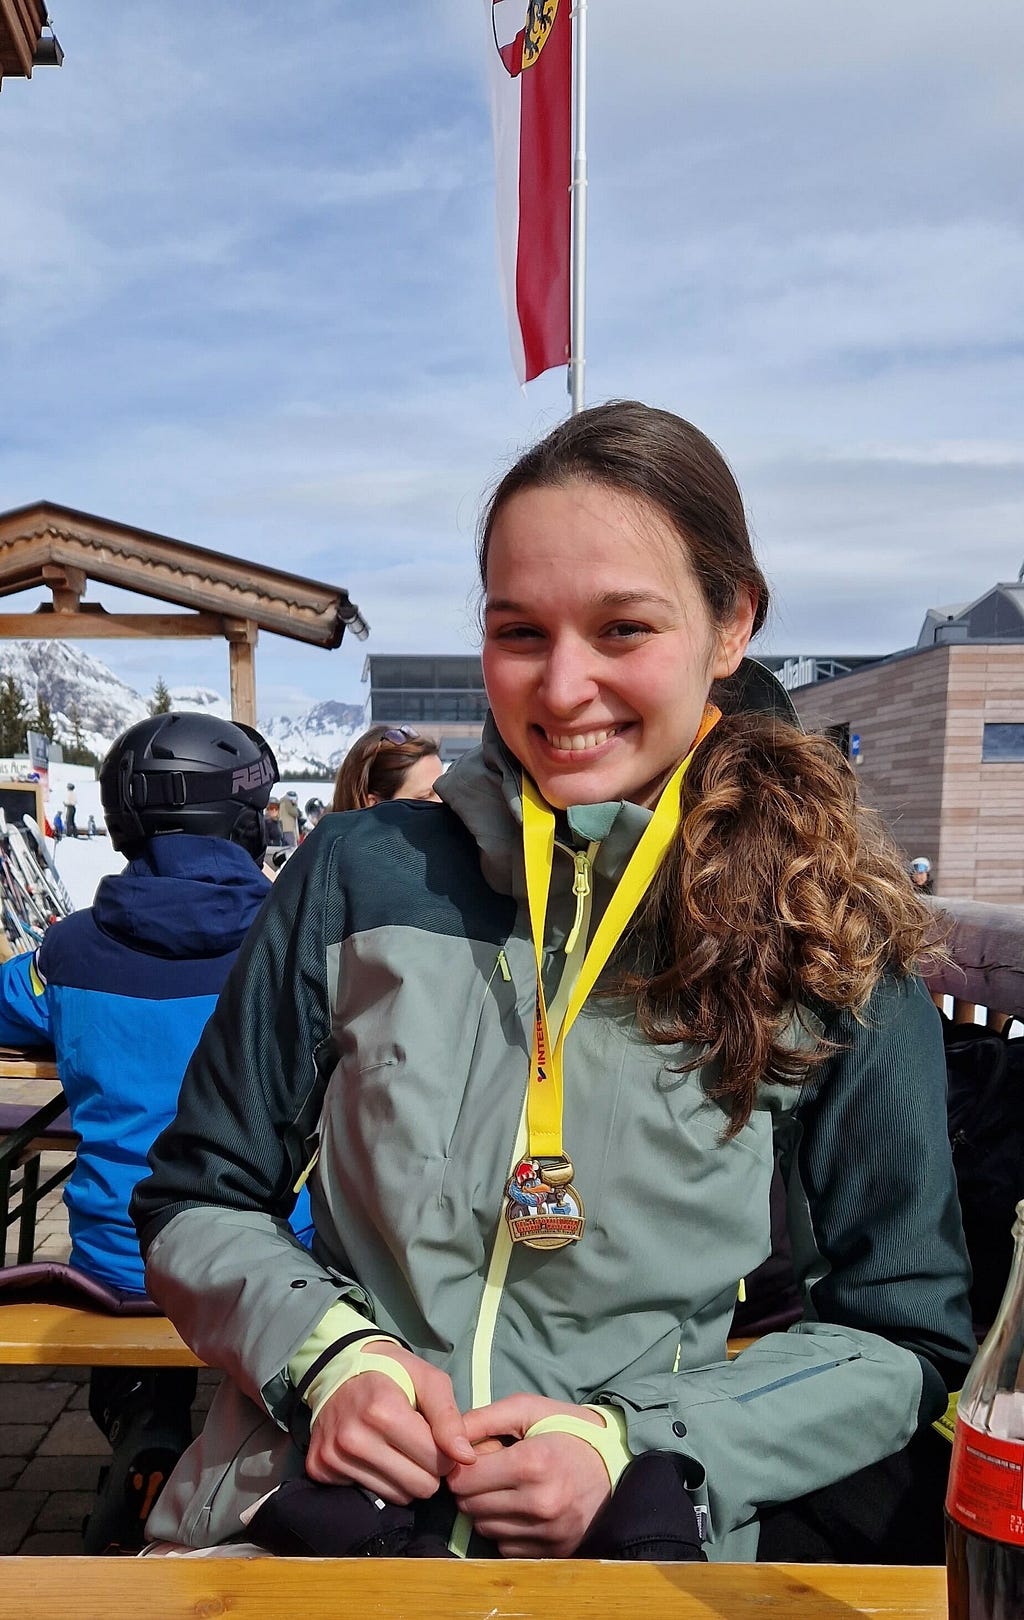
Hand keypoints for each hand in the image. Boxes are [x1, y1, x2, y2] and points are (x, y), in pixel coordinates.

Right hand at [305, 1341, 474, 1503]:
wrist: (337, 1367)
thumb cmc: (391, 1372)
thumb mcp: (428, 1380)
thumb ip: (449, 1418)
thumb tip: (466, 1458)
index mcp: (382, 1410)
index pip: (435, 1460)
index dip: (444, 1452)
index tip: (436, 1438)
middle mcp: (353, 1437)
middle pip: (418, 1485)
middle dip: (427, 1470)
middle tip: (418, 1447)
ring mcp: (333, 1456)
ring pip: (397, 1497)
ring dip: (405, 1478)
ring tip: (397, 1450)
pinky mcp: (320, 1469)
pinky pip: (369, 1495)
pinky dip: (379, 1480)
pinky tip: (375, 1455)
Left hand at [448, 1393, 611, 1557]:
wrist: (617, 1467)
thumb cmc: (568, 1430)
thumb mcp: (529, 1409)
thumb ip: (484, 1419)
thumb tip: (447, 1440)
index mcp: (533, 1462)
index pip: (465, 1479)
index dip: (462, 1466)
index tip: (474, 1457)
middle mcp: (540, 1502)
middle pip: (470, 1506)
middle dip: (472, 1487)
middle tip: (491, 1471)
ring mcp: (547, 1532)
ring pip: (484, 1528)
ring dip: (487, 1509)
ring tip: (508, 1488)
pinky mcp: (552, 1551)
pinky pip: (504, 1546)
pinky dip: (505, 1528)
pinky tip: (522, 1509)